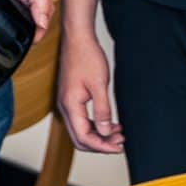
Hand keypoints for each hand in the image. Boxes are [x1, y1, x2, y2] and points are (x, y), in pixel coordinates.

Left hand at [0, 0, 53, 37]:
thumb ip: (39, 1)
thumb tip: (42, 23)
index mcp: (36, 6)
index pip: (37, 32)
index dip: (29, 41)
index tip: (17, 45)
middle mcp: (23, 8)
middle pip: (21, 33)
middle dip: (12, 38)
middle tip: (0, 40)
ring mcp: (8, 7)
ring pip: (6, 28)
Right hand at [57, 30, 123, 152]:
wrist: (78, 38)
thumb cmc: (86, 56)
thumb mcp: (99, 85)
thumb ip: (102, 110)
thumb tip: (105, 131)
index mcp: (70, 105)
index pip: (84, 137)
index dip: (102, 146)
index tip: (118, 146)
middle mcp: (65, 106)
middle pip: (80, 138)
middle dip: (100, 144)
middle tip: (120, 143)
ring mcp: (67, 103)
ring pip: (81, 130)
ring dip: (99, 135)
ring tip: (119, 134)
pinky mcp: (72, 98)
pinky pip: (82, 120)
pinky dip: (95, 125)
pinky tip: (110, 123)